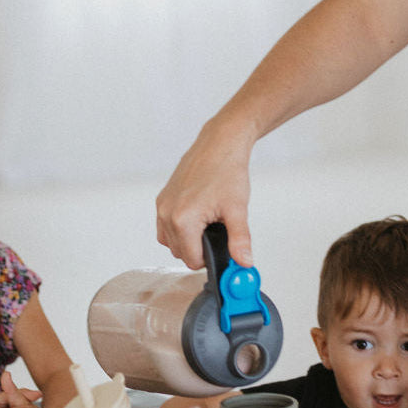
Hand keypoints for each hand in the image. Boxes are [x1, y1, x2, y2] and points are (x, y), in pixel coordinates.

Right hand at [155, 118, 254, 268]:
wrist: (219, 144)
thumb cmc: (227, 171)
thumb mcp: (237, 210)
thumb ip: (239, 240)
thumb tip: (244, 262)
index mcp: (183, 220)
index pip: (191, 260)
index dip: (209, 258)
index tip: (222, 246)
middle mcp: (167, 213)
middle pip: (179, 253)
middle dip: (198, 249)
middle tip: (218, 232)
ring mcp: (162, 206)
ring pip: (170, 241)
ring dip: (187, 241)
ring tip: (207, 225)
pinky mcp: (162, 199)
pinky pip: (164, 226)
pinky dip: (178, 229)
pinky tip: (197, 218)